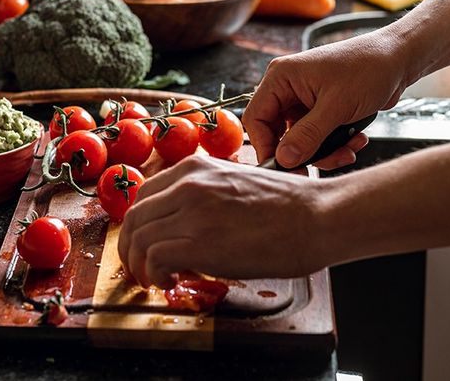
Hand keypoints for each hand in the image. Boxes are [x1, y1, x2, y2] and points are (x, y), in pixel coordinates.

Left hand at [118, 155, 327, 288]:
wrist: (318, 216)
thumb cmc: (289, 205)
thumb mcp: (236, 183)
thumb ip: (206, 194)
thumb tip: (188, 222)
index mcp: (195, 167)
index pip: (144, 195)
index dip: (140, 225)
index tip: (145, 243)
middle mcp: (188, 184)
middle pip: (134, 218)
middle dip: (131, 248)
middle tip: (141, 268)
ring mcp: (192, 212)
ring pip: (138, 238)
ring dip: (140, 265)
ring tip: (156, 280)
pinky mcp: (199, 242)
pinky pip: (154, 258)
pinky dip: (154, 275)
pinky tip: (170, 282)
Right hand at [244, 35, 407, 168]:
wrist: (399, 59)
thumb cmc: (369, 67)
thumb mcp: (337, 106)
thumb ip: (307, 135)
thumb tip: (283, 159)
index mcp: (282, 77)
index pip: (257, 119)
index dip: (266, 146)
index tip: (284, 167)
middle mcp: (289, 88)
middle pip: (278, 133)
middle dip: (303, 152)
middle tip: (322, 165)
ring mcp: (305, 99)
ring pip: (301, 140)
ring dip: (325, 151)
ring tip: (348, 150)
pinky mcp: (322, 109)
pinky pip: (318, 136)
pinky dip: (336, 144)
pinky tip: (356, 139)